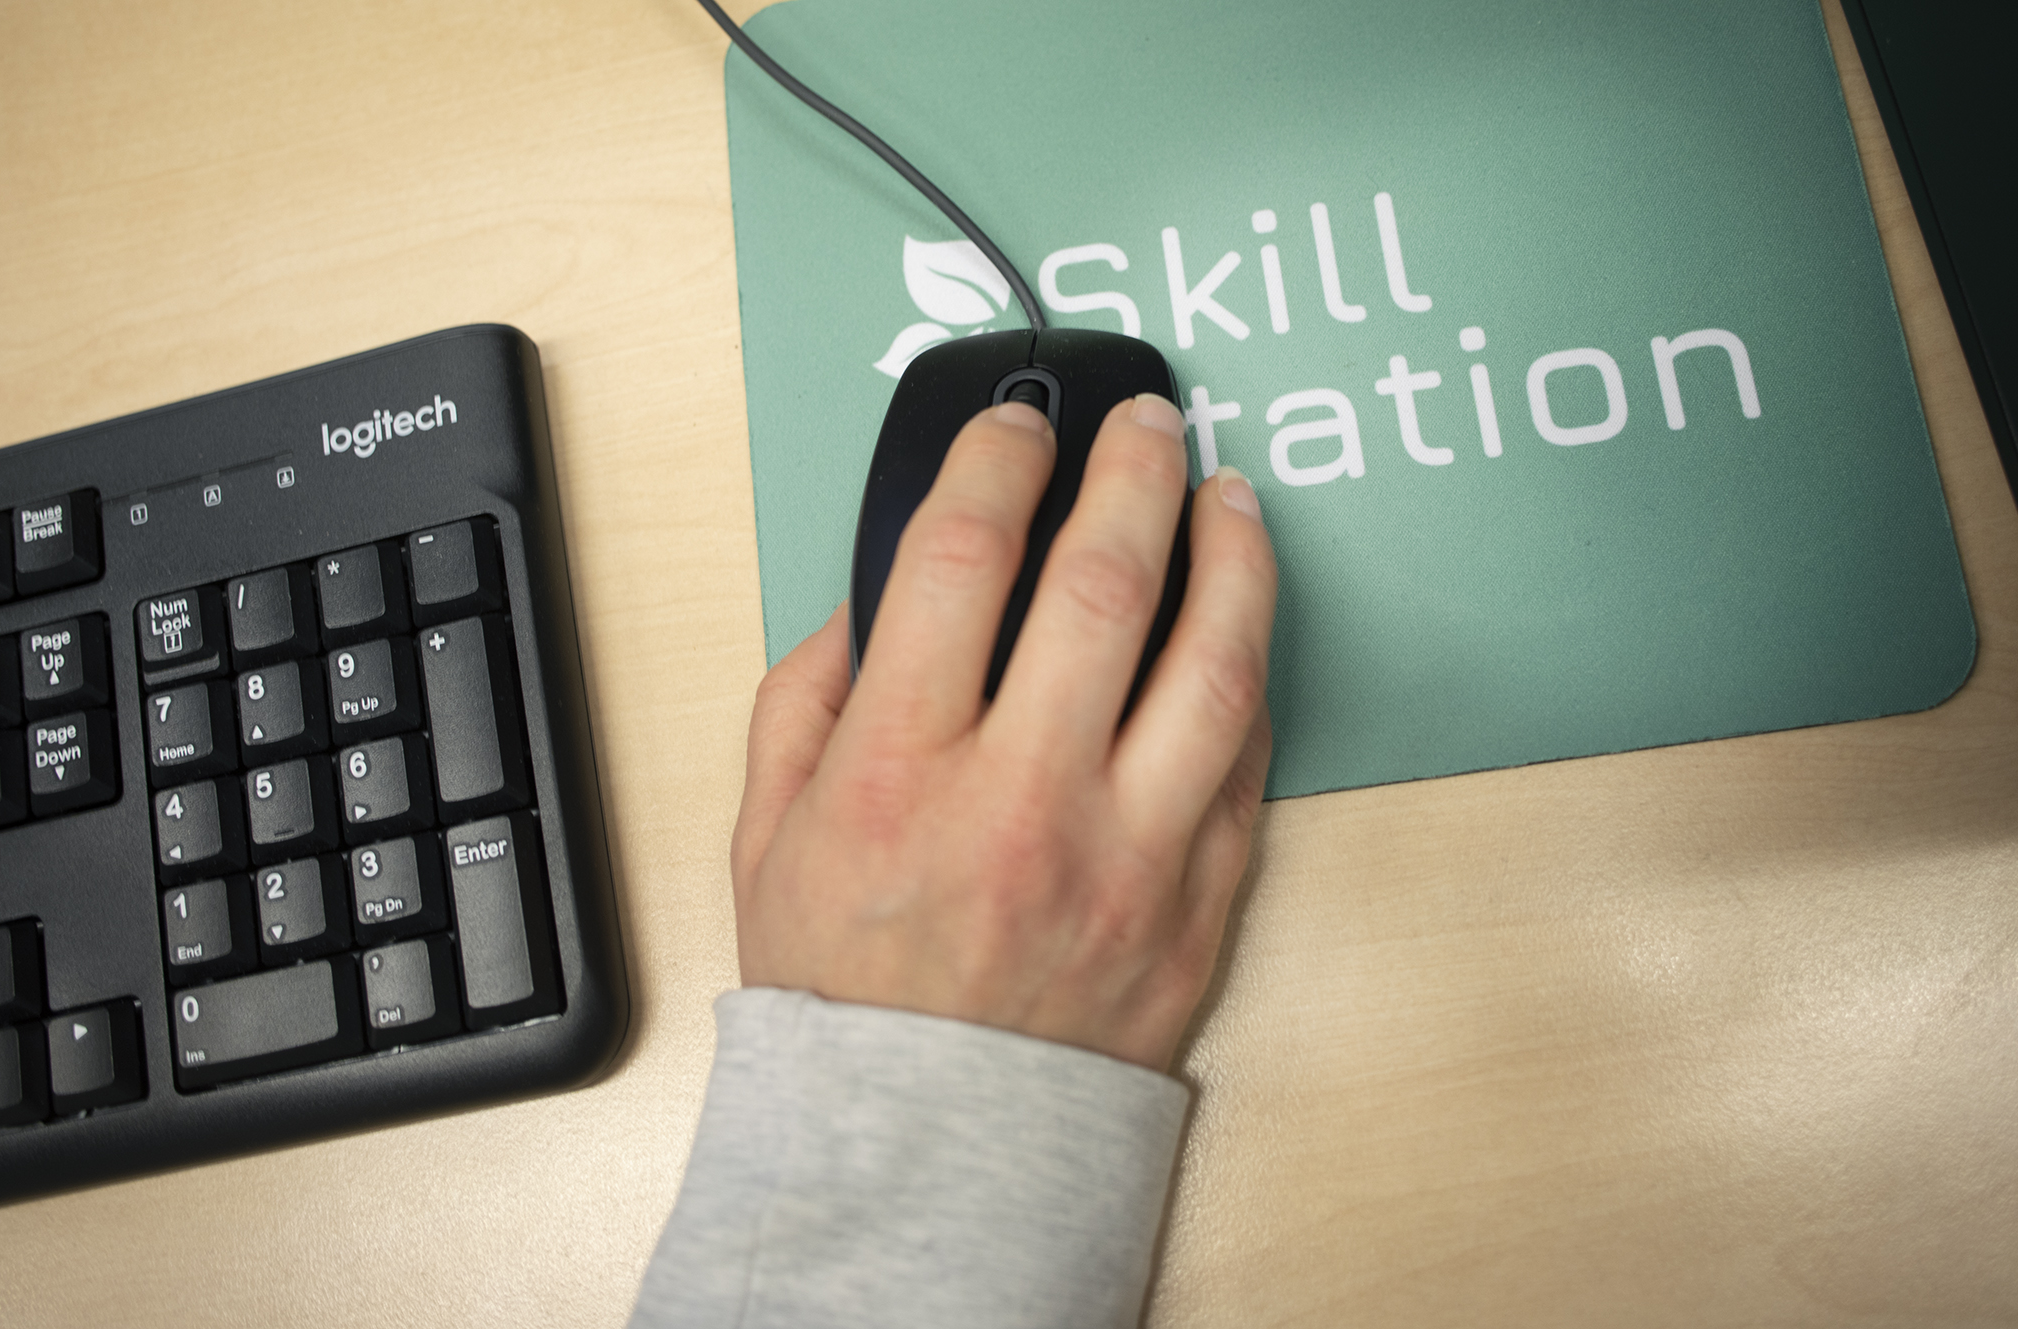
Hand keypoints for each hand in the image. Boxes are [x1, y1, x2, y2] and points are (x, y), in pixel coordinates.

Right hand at [730, 393, 1276, 1070]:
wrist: (926, 1145)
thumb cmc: (846, 990)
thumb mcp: (765, 834)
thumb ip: (806, 694)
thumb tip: (874, 590)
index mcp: (899, 772)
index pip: (960, 559)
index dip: (996, 458)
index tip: (1016, 424)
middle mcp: (1023, 801)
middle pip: (1105, 580)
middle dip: (1133, 468)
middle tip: (1147, 420)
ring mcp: (1130, 853)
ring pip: (1217, 662)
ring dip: (1235, 555)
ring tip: (1231, 496)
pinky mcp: (1199, 901)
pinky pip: (1250, 760)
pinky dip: (1252, 675)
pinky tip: (1240, 626)